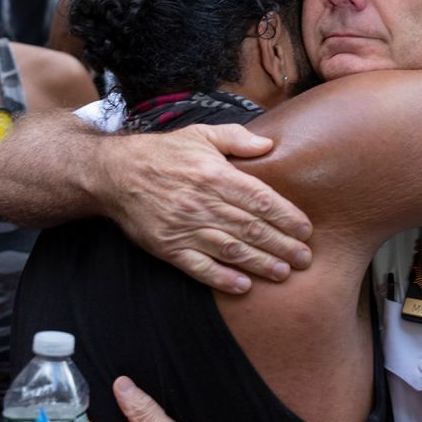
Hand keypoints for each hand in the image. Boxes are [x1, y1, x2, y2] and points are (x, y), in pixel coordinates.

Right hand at [98, 124, 312, 293]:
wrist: (115, 173)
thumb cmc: (163, 153)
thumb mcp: (200, 134)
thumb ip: (237, 139)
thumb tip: (270, 145)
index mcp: (215, 175)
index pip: (260, 199)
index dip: (286, 216)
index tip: (306, 230)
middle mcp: (202, 202)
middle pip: (251, 228)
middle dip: (282, 245)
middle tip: (305, 259)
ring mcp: (184, 227)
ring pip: (230, 249)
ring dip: (260, 263)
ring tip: (283, 273)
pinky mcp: (168, 247)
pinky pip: (198, 267)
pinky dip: (221, 278)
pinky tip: (243, 286)